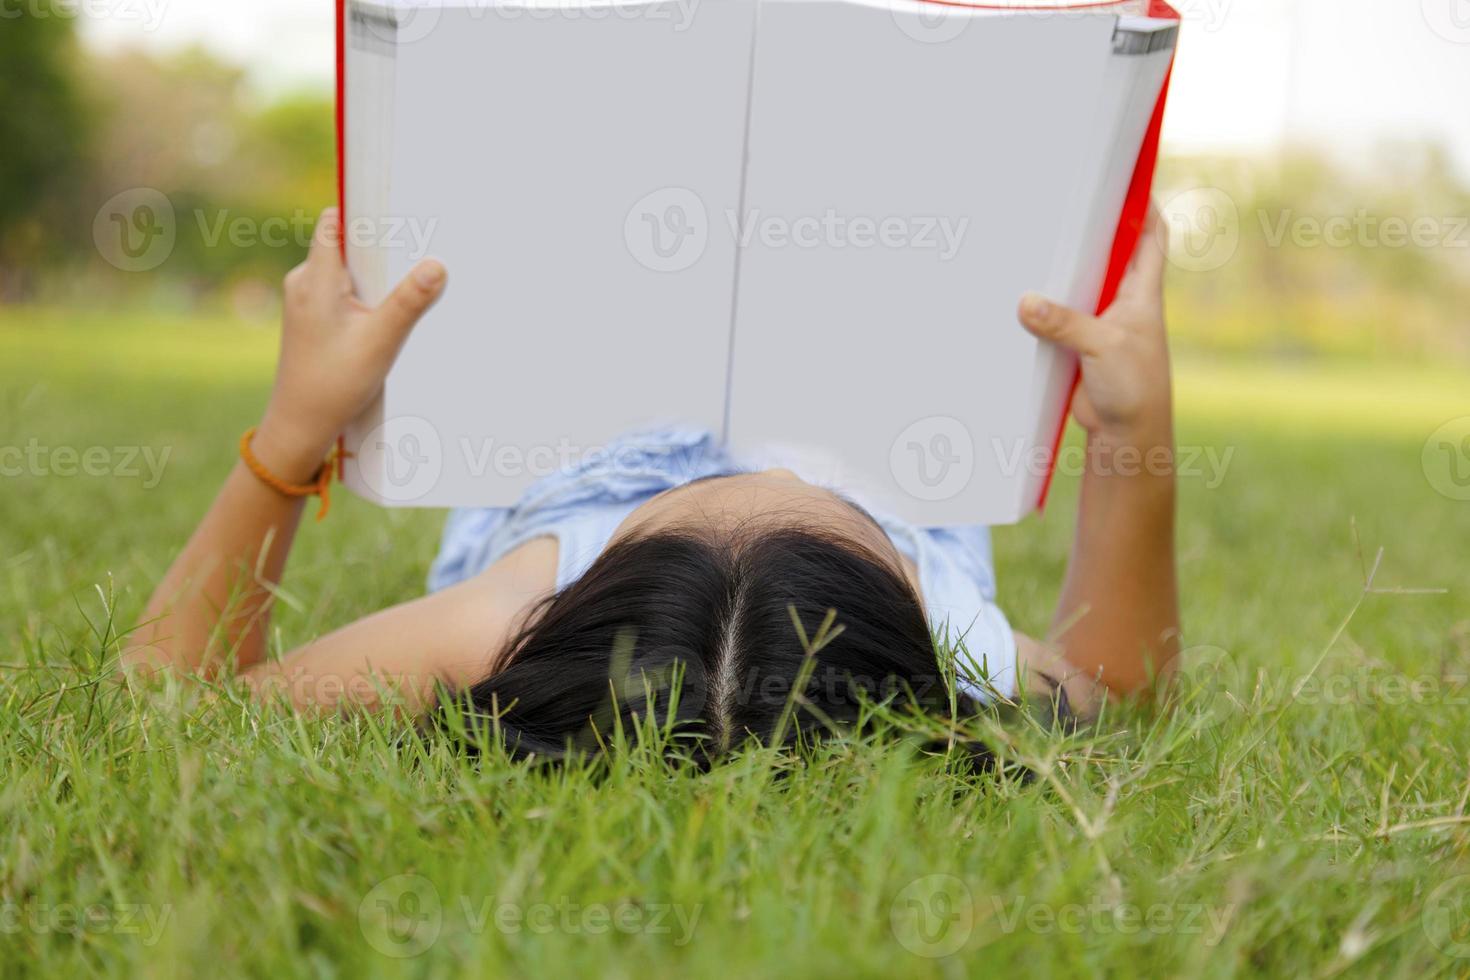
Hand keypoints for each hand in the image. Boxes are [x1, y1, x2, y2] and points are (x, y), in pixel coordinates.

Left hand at [256, 208, 446, 477]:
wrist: (299, 425)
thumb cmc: (333, 385)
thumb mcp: (380, 343)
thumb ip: (408, 302)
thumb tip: (437, 265)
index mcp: (315, 279)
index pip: (335, 220)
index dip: (363, 208)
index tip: (396, 205)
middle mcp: (303, 282)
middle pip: (345, 243)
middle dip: (379, 245)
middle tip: (417, 247)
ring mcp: (304, 299)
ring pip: (344, 269)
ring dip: (374, 275)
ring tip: (406, 283)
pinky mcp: (310, 316)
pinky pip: (340, 289)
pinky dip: (364, 294)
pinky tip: (384, 313)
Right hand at [1017, 204, 1170, 443]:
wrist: (1127, 435)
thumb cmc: (1135, 388)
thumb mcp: (1103, 347)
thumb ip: (1065, 323)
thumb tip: (1025, 303)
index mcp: (1142, 294)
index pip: (1151, 237)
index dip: (1144, 207)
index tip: (1128, 180)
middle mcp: (1121, 304)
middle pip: (1107, 255)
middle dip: (1089, 233)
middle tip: (1063, 205)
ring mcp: (1098, 325)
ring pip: (1077, 287)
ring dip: (1059, 273)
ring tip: (1033, 245)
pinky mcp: (1076, 347)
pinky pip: (1056, 318)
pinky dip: (1040, 309)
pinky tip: (1019, 298)